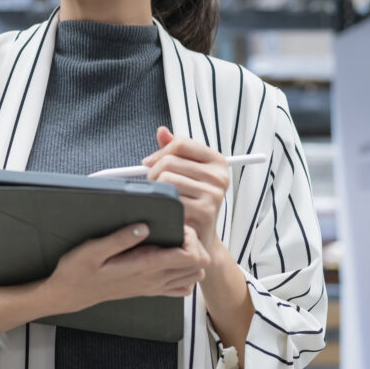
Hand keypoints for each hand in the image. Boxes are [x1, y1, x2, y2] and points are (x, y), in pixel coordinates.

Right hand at [42, 223, 210, 315]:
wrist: (70, 294)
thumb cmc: (79, 271)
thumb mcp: (93, 249)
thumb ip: (120, 238)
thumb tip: (144, 226)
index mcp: (145, 267)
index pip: (190, 256)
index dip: (190, 237)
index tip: (174, 226)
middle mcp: (154, 280)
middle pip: (199, 266)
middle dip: (195, 245)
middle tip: (176, 231)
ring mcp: (154, 287)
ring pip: (194, 277)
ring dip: (191, 257)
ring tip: (174, 243)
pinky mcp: (150, 290)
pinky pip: (181, 288)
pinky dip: (184, 273)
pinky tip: (169, 260)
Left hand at [142, 126, 229, 247]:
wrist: (201, 237)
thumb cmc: (192, 201)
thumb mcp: (187, 172)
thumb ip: (175, 151)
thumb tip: (162, 131)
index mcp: (217, 161)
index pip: (181, 144)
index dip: (160, 152)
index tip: (150, 163)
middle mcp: (219, 176)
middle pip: (169, 161)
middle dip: (153, 173)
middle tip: (155, 185)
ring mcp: (213, 194)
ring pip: (165, 179)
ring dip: (156, 190)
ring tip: (162, 198)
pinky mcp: (204, 212)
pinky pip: (168, 199)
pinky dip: (161, 204)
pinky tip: (167, 210)